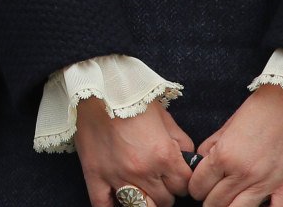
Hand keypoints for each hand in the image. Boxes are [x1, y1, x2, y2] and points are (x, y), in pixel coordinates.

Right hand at [74, 97, 193, 206]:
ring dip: (146, 200)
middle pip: (165, 200)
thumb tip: (187, 158)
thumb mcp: (163, 116)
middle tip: (158, 177)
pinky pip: (102, 204)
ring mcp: (117, 176)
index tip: (176, 173)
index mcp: (163, 156)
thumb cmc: (130, 97)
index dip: (182, 180)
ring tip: (143, 188)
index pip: (184, 186)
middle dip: (165, 190)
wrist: (95, 86)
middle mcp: (143, 171)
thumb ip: (180, 140)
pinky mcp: (95, 175)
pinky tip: (119, 202)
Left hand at [188, 84, 282, 206]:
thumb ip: (212, 146)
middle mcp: (243, 173)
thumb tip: (200, 162)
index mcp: (224, 155)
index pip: (198, 185)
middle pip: (215, 203)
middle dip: (208, 201)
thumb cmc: (260, 109)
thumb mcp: (227, 125)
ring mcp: (267, 182)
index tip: (197, 188)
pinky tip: (257, 205)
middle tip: (210, 196)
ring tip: (227, 204)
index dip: (194, 188)